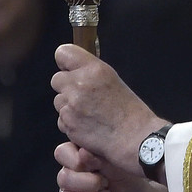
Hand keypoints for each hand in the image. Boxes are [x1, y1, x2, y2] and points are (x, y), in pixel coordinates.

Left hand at [51, 44, 164, 177]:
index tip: (70, 69)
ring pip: (58, 101)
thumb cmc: (130, 111)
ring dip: (68, 107)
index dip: (65, 63)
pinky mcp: (68, 123)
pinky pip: (61, 120)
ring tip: (89, 114)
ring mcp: (72, 104)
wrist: (135, 138)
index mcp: (94, 69)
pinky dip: (70, 124)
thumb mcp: (112, 80)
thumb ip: (90, 73)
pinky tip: (87, 127)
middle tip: (83, 97)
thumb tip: (73, 70)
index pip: (63, 53)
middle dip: (66, 88)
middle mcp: (80, 83)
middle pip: (57, 79)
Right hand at [54, 142, 167, 191]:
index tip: (97, 164)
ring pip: (65, 191)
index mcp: (77, 153)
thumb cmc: (125, 175)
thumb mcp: (115, 160)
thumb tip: (82, 152)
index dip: (77, 160)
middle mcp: (71, 170)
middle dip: (90, 181)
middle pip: (63, 175)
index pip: (61, 153)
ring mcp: (70, 188)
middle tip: (105, 180)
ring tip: (106, 190)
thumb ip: (98, 155)